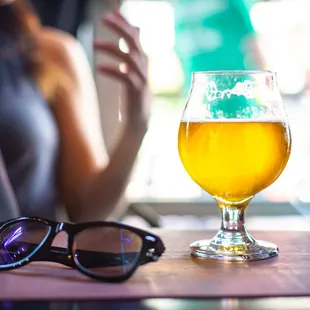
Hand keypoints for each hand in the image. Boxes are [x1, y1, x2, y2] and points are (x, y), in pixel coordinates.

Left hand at [94, 10, 149, 132]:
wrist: (140, 118)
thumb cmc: (134, 93)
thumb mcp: (134, 70)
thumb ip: (132, 52)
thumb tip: (136, 31)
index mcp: (143, 60)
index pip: (135, 36)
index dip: (124, 23)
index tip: (110, 13)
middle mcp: (144, 66)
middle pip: (135, 42)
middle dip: (120, 28)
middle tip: (103, 18)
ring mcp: (142, 79)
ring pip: (129, 58)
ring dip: (111, 49)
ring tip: (94, 44)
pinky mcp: (136, 91)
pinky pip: (125, 77)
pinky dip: (112, 70)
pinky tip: (99, 67)